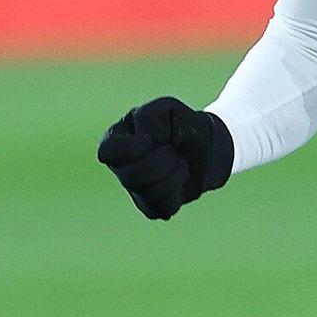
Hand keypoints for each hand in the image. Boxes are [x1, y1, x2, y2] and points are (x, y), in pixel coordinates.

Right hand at [97, 97, 232, 219]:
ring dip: (173, 175)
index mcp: (117, 140)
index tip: (148, 140)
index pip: (106, 152)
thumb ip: (148, 118)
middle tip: (173, 151)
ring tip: (180, 163)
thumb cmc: (181, 123)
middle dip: (159, 162)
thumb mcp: (166, 109)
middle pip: (129, 177)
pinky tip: (181, 179)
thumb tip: (143, 139)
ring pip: (148, 194)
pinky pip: (162, 207)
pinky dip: (178, 191)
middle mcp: (121, 167)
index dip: (129, 149)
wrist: (209, 146)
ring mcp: (135, 189)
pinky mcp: (152, 206)